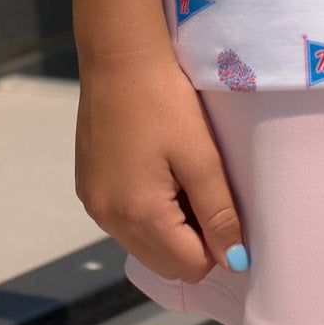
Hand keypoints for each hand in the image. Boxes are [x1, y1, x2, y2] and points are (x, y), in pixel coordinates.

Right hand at [75, 45, 247, 281]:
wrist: (119, 56)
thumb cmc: (165, 100)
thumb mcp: (201, 156)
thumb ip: (219, 214)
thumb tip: (235, 261)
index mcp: (138, 216)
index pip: (189, 268)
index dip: (216, 245)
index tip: (223, 206)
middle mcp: (108, 220)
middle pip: (165, 263)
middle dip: (191, 240)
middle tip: (202, 188)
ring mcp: (94, 205)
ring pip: (143, 244)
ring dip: (169, 226)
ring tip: (179, 175)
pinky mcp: (88, 187)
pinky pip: (124, 220)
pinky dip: (146, 210)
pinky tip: (156, 168)